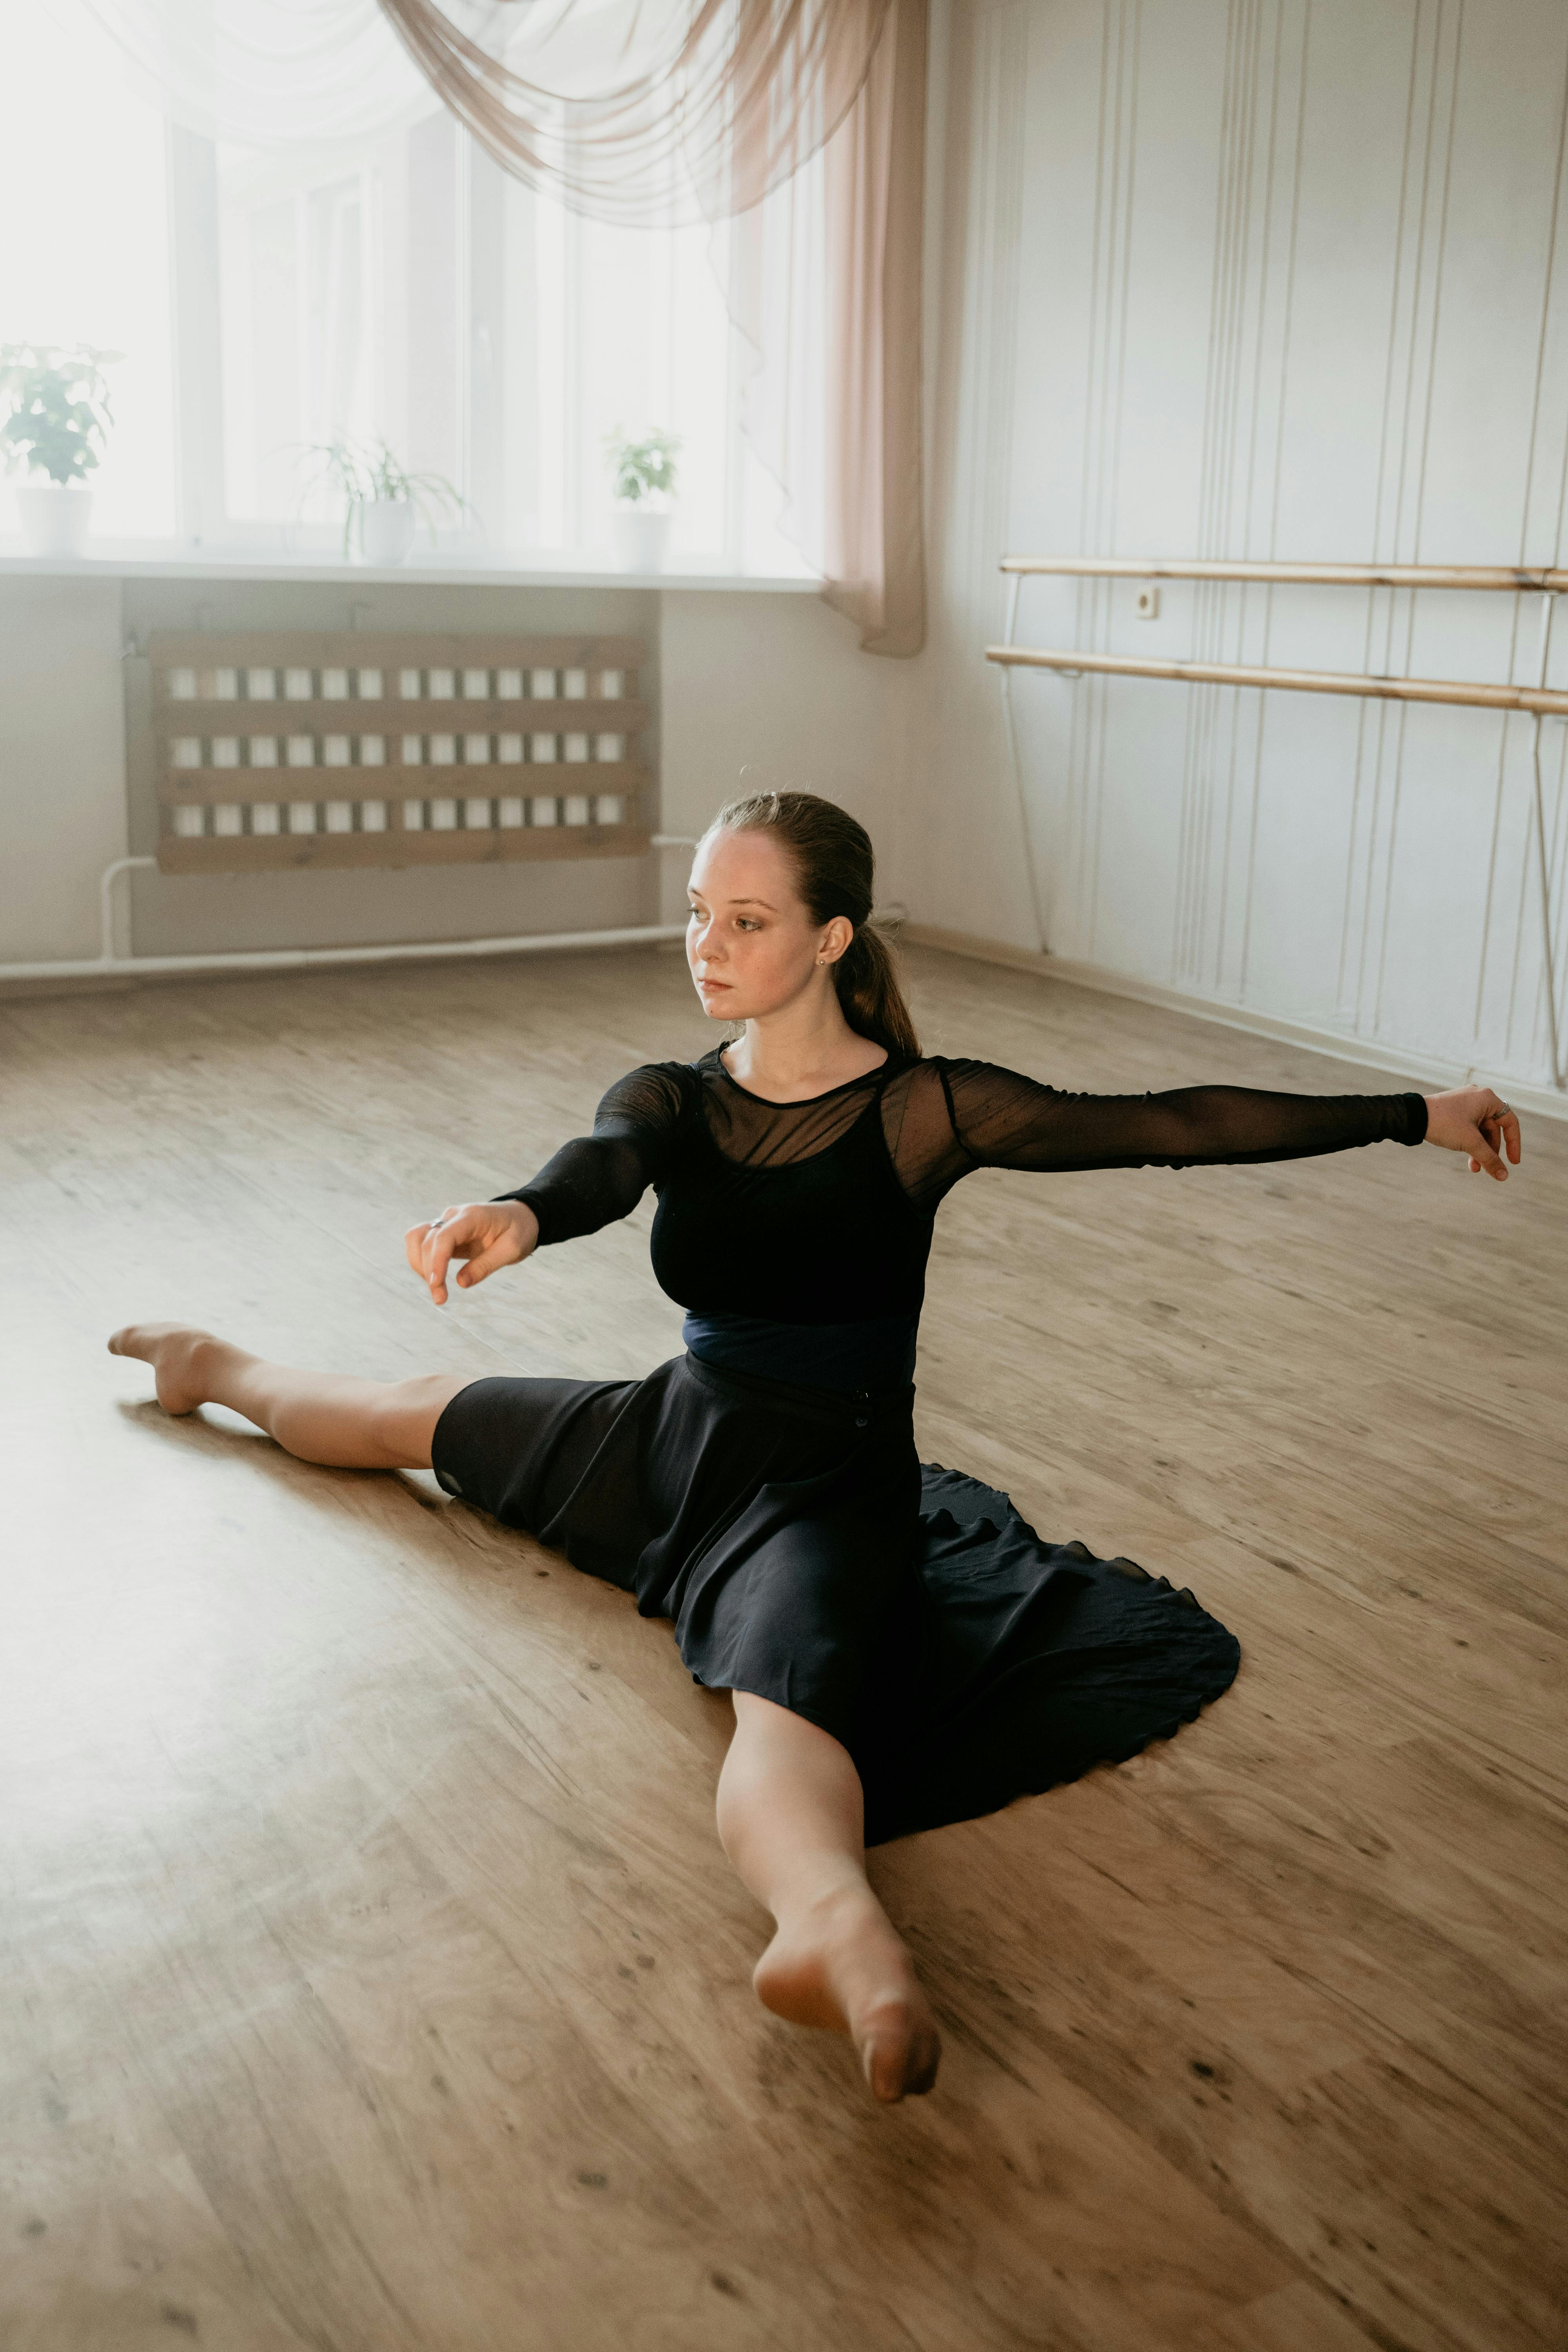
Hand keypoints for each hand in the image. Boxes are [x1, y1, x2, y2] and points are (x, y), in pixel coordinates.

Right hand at [405, 1200, 538, 1304]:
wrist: (519, 1217)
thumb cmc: (519, 1231)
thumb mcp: (512, 1249)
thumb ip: (486, 1265)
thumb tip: (461, 1283)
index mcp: (472, 1216)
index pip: (444, 1236)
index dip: (436, 1260)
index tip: (435, 1285)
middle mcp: (453, 1216)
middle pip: (428, 1241)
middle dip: (429, 1272)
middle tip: (440, 1300)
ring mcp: (445, 1222)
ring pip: (416, 1239)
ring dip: (419, 1265)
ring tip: (437, 1289)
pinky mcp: (442, 1232)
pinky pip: (420, 1243)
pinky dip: (421, 1261)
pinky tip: (435, 1278)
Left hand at [1422, 1087, 1521, 1180]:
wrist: (1413, 1117)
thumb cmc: (1444, 1123)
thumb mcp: (1470, 1142)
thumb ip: (1489, 1159)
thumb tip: (1503, 1176)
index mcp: (1487, 1098)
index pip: (1510, 1122)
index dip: (1514, 1144)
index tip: (1513, 1163)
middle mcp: (1479, 1098)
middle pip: (1494, 1129)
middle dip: (1490, 1151)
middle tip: (1488, 1170)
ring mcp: (1466, 1103)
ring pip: (1481, 1131)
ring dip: (1479, 1150)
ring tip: (1474, 1168)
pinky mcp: (1455, 1111)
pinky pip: (1470, 1129)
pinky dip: (1470, 1143)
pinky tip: (1468, 1159)